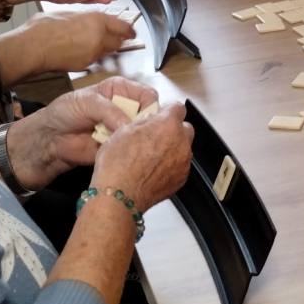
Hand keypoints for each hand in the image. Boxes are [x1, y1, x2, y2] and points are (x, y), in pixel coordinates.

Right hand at [0, 10, 135, 82]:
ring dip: (105, 47)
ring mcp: (93, 54)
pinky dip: (92, 55)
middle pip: (118, 41)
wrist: (32, 48)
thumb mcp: (68, 14)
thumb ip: (85, 18)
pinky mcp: (85, 65)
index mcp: (96, 20)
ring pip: (107, 51)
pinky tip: (80, 50)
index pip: (122, 27)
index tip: (130, 30)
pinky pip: (94, 59)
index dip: (128, 29)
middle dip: (118, 39)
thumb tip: (90, 21)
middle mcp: (99, 38)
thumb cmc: (44, 28)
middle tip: (115, 37)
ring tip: (93, 43)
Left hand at [5, 77, 158, 187]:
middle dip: (146, 124)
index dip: (150, 105)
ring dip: (137, 139)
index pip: (147, 94)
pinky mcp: (120, 147)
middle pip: (150, 115)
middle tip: (135, 133)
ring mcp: (124, 129)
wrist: (50, 139)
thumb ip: (110, 110)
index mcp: (121, 90)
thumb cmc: (65, 113)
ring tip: (125, 144)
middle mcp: (126, 108)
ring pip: (144, 134)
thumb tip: (130, 126)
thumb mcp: (87, 102)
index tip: (145, 117)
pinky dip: (130, 151)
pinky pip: (133, 149)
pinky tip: (122, 152)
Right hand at [92, 96, 193, 210]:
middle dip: (173, 129)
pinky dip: (171, 165)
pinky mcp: (181, 179)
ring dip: (172, 148)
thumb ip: (144, 121)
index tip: (160, 115)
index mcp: (167, 125)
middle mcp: (181, 142)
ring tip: (152, 156)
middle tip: (155, 136)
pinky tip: (154, 169)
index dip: (167, 110)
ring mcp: (183, 162)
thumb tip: (150, 121)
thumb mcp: (123, 130)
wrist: (120, 196)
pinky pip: (180, 166)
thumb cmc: (118, 165)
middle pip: (184, 128)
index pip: (177, 107)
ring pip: (183, 148)